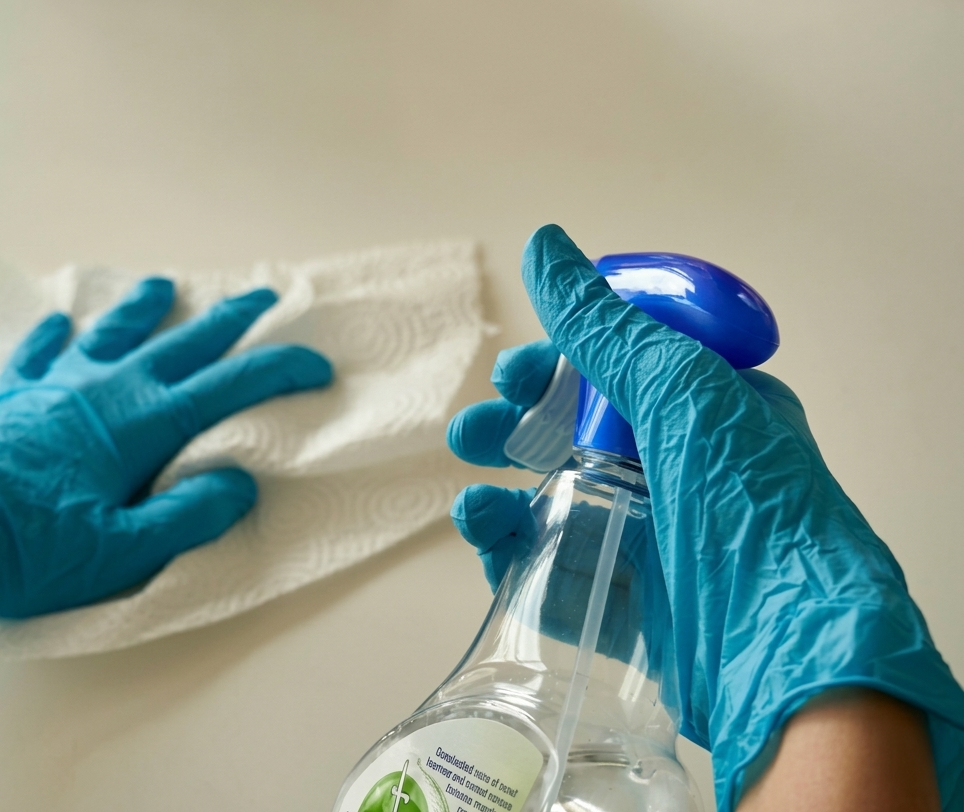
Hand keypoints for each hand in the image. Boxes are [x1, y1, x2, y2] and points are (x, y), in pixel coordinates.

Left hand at [0, 278, 331, 620]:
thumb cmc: (25, 550)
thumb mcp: (118, 552)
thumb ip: (185, 516)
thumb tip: (237, 482)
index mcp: (141, 425)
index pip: (227, 386)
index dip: (277, 370)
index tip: (315, 363)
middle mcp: (105, 390)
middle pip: (181, 344)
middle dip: (228, 319)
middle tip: (262, 294)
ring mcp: (56, 386)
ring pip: (112, 333)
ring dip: (144, 308)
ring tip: (164, 285)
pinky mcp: (13, 396)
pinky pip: (42, 352)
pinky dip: (57, 335)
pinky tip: (61, 322)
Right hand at [447, 225, 963, 808]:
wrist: (786, 648)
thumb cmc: (750, 504)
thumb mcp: (680, 389)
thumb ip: (602, 324)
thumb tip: (542, 243)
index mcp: (704, 414)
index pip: (614, 373)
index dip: (555, 367)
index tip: (514, 373)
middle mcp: (672, 475)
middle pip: (570, 438)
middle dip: (512, 427)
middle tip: (474, 430)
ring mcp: (643, 543)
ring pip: (548, 504)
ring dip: (498, 488)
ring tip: (472, 490)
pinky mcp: (616, 607)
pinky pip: (545, 570)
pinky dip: (507, 551)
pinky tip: (486, 532)